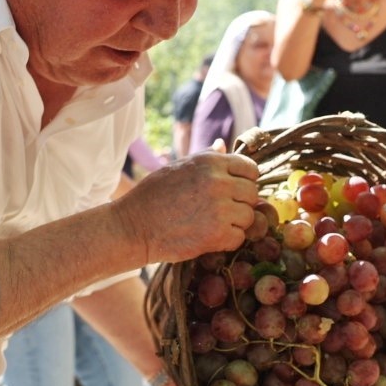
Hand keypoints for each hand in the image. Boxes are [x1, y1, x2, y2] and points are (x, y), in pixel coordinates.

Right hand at [113, 151, 259, 263]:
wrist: (133, 226)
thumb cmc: (153, 195)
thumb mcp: (178, 167)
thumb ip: (206, 157)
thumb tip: (222, 144)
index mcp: (210, 162)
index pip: (250, 169)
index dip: (245, 181)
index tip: (233, 191)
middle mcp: (219, 182)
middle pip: (252, 194)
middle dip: (240, 203)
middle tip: (220, 211)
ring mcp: (220, 209)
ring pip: (249, 217)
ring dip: (235, 223)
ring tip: (212, 224)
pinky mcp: (217, 235)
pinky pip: (239, 238)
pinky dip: (228, 240)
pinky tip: (209, 237)